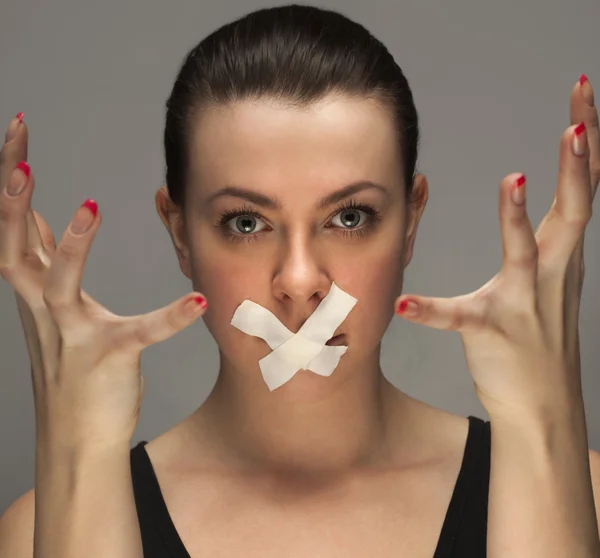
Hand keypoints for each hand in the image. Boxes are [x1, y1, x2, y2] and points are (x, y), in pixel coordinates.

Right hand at [0, 115, 208, 449]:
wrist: (75, 437)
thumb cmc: (70, 369)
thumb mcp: (51, 307)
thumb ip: (46, 265)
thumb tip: (41, 223)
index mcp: (35, 292)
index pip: (14, 224)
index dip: (9, 178)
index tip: (16, 132)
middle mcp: (42, 308)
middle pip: (14, 242)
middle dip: (11, 194)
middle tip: (18, 147)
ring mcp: (71, 335)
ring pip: (60, 285)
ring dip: (71, 247)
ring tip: (88, 209)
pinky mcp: (106, 359)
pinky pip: (139, 336)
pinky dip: (168, 319)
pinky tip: (197, 302)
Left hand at [395, 75, 598, 417]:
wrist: (543, 405)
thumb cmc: (540, 339)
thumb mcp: (548, 278)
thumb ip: (537, 236)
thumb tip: (522, 190)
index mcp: (561, 256)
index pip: (581, 188)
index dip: (587, 144)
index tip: (584, 98)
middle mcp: (553, 273)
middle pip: (575, 207)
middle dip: (580, 160)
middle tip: (579, 116)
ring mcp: (525, 302)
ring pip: (527, 255)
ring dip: (518, 219)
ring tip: (512, 180)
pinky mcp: (493, 331)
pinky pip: (460, 318)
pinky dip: (432, 310)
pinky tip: (405, 301)